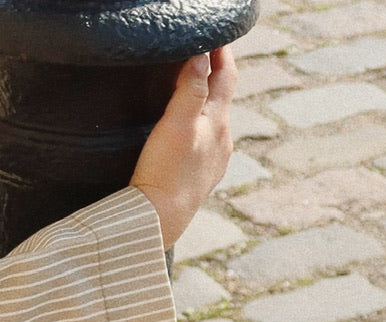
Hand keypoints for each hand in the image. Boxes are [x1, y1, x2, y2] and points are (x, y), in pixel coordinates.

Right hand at [130, 47, 236, 249]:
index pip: (226, 77)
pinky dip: (198, 131)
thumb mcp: (176, 124)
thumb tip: (202, 56)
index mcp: (218, 122)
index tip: (216, 36)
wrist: (160, 220)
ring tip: (190, 94)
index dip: (222, 54)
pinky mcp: (202, 180)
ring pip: (214, 124)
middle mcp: (223, 140)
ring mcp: (214, 162)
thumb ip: (191, 89)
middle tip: (201, 56)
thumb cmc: (165, 172)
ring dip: (205, 106)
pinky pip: (205, 146)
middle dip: (213, 77)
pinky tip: (187, 137)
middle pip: (221, 99)